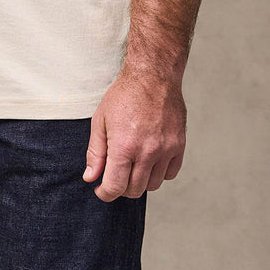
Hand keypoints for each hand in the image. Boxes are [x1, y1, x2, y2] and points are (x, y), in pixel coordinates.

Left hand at [82, 68, 185, 200]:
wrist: (153, 75)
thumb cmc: (124, 95)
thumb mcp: (100, 120)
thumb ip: (96, 152)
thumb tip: (90, 177)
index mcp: (124, 146)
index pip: (115, 187)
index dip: (105, 193)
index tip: (101, 189)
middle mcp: (147, 151)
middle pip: (134, 190)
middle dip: (121, 188)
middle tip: (115, 175)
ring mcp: (166, 150)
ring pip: (153, 185)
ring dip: (140, 181)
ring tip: (132, 165)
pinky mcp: (179, 146)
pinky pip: (170, 174)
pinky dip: (159, 173)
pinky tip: (149, 160)